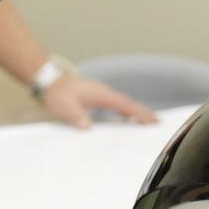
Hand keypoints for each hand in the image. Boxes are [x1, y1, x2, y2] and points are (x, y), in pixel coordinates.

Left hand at [42, 73, 156, 127]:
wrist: (49, 81)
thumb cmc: (57, 93)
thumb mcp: (65, 106)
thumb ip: (76, 116)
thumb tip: (86, 126)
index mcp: (101, 95)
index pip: (125, 105)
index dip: (139, 114)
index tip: (152, 121)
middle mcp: (105, 93)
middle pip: (129, 104)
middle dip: (144, 113)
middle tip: (158, 124)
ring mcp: (102, 94)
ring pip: (124, 104)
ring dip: (136, 112)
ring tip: (148, 122)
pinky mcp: (98, 97)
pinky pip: (117, 105)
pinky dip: (126, 111)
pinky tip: (128, 118)